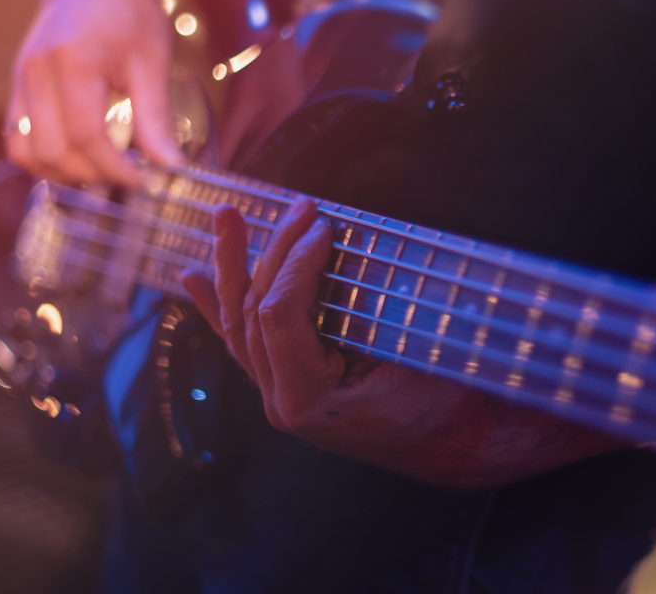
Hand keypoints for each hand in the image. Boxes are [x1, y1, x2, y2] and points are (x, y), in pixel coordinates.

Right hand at [6, 0, 183, 186]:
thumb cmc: (127, 13)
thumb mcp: (151, 62)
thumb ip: (156, 117)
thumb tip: (171, 167)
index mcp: (73, 63)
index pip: (86, 135)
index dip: (114, 167)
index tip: (141, 180)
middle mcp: (36, 73)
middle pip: (53, 149)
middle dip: (91, 174)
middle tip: (125, 178)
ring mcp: (19, 80)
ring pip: (25, 152)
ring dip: (62, 174)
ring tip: (100, 172)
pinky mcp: (15, 87)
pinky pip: (16, 139)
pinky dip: (43, 159)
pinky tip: (76, 160)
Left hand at [181, 204, 622, 487]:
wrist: (461, 448)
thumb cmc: (447, 403)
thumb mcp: (416, 353)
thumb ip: (375, 310)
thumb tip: (344, 246)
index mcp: (307, 399)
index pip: (278, 315)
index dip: (297, 262)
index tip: (326, 226)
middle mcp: (282, 403)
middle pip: (255, 312)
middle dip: (274, 251)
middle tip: (301, 207)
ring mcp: (281, 399)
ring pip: (240, 325)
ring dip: (232, 266)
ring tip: (226, 217)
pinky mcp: (290, 390)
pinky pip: (245, 344)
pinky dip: (220, 307)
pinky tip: (195, 278)